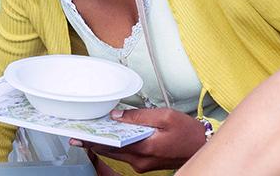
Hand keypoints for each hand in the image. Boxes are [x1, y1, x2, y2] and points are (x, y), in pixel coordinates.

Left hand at [70, 108, 207, 171]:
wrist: (203, 146)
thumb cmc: (188, 132)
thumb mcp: (165, 116)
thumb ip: (139, 116)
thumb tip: (117, 115)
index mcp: (144, 148)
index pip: (111, 145)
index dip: (93, 140)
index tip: (78, 136)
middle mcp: (141, 160)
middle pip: (110, 151)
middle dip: (93, 143)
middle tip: (76, 135)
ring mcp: (143, 164)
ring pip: (117, 154)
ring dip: (104, 144)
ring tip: (88, 134)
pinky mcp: (146, 164)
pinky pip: (126, 154)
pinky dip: (116, 146)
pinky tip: (110, 137)